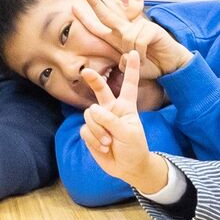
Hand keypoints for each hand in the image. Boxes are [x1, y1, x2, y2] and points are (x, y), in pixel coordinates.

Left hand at [73, 0, 192, 80]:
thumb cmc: (151, 65)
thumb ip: (121, 62)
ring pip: (126, 37)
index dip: (86, 18)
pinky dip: (141, 54)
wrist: (170, 66)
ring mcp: (140, 27)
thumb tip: (120, 59)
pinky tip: (147, 57)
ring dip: (132, 54)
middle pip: (107, 15)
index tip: (74, 7)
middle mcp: (127, 29)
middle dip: (95, 3)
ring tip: (141, 59)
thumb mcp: (130, 66)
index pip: (99, 26)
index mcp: (118, 37)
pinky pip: (139, 42)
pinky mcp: (152, 29)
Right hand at [81, 50, 169, 193]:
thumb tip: (93, 110)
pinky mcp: (90, 132)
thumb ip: (111, 120)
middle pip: (101, 90)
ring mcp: (100, 120)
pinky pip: (85, 130)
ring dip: (98, 130)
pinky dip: (93, 139)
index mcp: (126, 106)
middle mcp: (112, 109)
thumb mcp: (128, 133)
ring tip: (108, 142)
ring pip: (90, 115)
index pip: (129, 84)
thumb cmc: (134, 148)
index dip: (131, 69)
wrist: (128, 168)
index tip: (135, 52)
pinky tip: (102, 147)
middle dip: (94, 80)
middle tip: (87, 72)